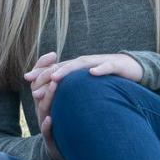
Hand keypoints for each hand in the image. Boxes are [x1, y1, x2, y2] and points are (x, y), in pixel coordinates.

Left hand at [25, 51, 141, 130]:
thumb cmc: (107, 77)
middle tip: (34, 81)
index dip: (42, 72)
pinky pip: (106, 67)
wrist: (133, 67)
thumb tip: (55, 96)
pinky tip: (91, 74)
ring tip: (55, 77)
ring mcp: (100, 62)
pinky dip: (99, 69)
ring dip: (68, 70)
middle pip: (64, 66)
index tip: (26, 78)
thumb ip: (73, 87)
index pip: (57, 68)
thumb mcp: (87, 83)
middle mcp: (86, 63)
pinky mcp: (116, 65)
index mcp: (78, 67)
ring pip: (81, 65)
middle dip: (48, 73)